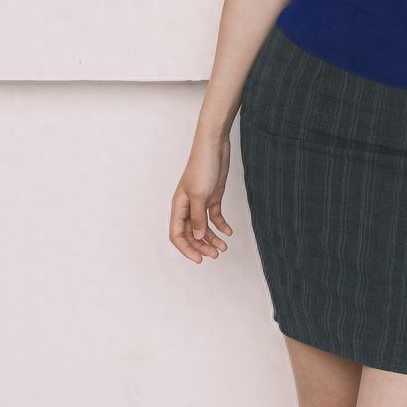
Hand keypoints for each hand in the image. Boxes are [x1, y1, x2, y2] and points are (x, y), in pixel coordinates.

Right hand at [169, 137, 233, 265]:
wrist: (215, 146)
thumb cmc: (202, 166)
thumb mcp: (199, 195)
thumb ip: (197, 218)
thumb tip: (197, 238)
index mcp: (179, 206)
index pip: (177, 234)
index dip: (186, 249)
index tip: (199, 260)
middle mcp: (188, 207)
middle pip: (191, 234)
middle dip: (202, 246)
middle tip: (216, 254)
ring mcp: (200, 202)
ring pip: (203, 228)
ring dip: (212, 239)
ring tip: (224, 247)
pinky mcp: (213, 198)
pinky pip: (214, 217)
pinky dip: (221, 226)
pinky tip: (229, 232)